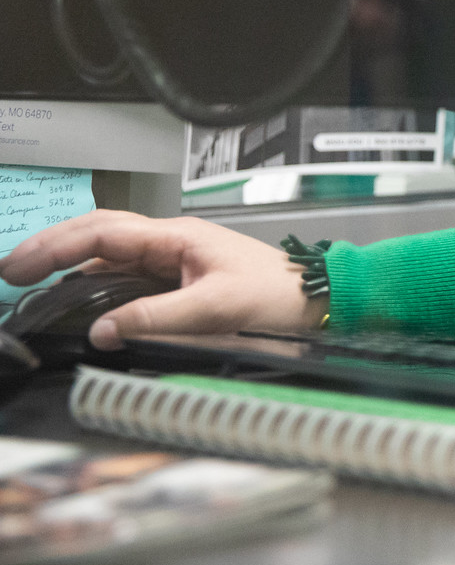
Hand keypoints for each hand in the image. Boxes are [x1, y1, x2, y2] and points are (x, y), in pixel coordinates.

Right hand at [0, 211, 320, 349]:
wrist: (315, 298)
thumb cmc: (277, 294)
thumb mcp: (215, 309)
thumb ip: (156, 319)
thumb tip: (102, 330)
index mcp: (176, 237)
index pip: (103, 233)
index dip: (56, 248)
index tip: (20, 266)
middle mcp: (170, 241)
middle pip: (98, 234)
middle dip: (51, 246)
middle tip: (10, 268)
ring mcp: (172, 257)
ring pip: (108, 252)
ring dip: (68, 262)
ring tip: (29, 278)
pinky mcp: (177, 276)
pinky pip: (124, 272)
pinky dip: (90, 279)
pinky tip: (73, 292)